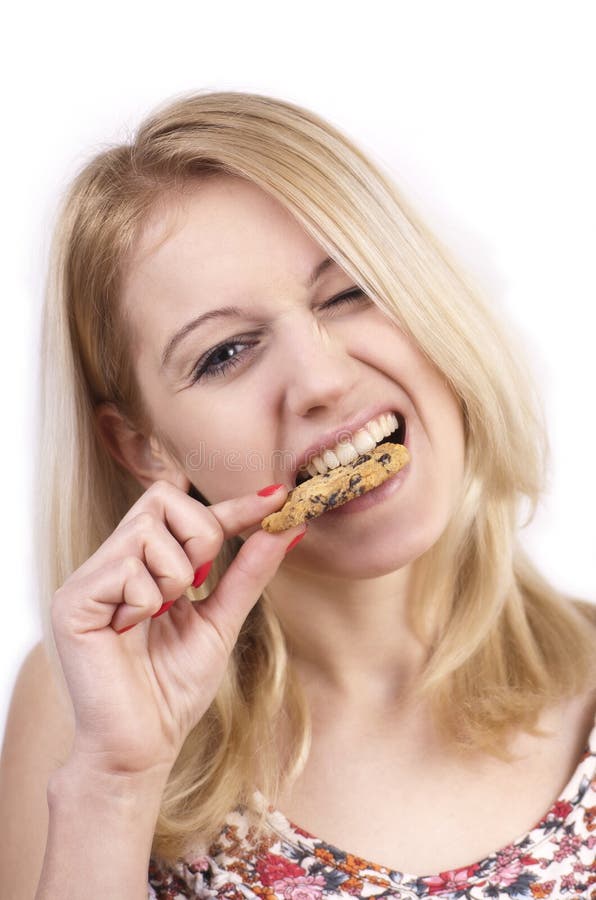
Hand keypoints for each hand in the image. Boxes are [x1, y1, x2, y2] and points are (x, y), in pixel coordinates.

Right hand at [50, 480, 303, 779]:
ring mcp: (88, 579)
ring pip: (147, 531)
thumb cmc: (174, 689)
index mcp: (143, 565)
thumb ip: (248, 573)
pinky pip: (126, 569)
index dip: (231, 504)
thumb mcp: (221, 621)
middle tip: (195, 585)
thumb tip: (286, 528)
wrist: (141, 747)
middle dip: (199, 537)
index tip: (277, 495)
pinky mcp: (72, 600)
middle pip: (161, 498)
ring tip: (159, 616)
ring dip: (173, 578)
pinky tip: (131, 631)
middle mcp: (111, 562)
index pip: (185, 510)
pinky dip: (145, 601)